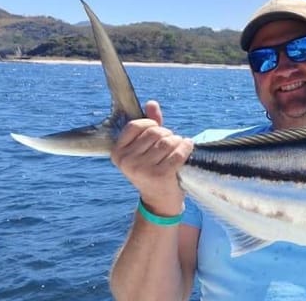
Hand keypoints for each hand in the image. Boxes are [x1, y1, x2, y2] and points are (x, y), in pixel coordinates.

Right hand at [111, 100, 193, 215]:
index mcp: (117, 152)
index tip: (158, 134)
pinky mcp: (159, 175)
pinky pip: (178, 152)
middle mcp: (126, 160)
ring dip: (178, 142)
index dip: (152, 124)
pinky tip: (188, 149)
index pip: (136, 125)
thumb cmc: (153, 170)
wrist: (159, 201)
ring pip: (167, 141)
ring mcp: (141, 169)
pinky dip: (186, 148)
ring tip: (179, 148)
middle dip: (168, 135)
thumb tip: (151, 103)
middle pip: (155, 132)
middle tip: (171, 145)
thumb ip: (149, 126)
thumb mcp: (146, 149)